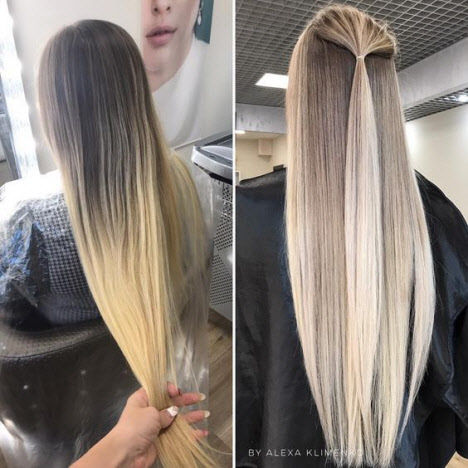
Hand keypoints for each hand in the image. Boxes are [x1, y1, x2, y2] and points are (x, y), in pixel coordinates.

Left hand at [71, 385, 208, 467]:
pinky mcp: (161, 441)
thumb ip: (166, 411)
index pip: (158, 389)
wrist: (126, 454)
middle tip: (200, 398)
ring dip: (191, 417)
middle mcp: (150, 411)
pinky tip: (202, 433)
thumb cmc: (135, 426)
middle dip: (186, 401)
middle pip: (171, 403)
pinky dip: (190, 434)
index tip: (177, 392)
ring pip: (177, 419)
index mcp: (143, 399)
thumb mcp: (151, 413)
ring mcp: (156, 427)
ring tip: (206, 414)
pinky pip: (178, 435)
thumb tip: (174, 412)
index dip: (170, 388)